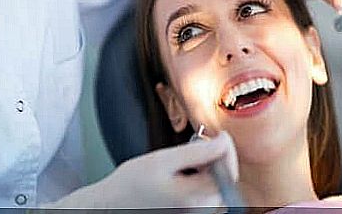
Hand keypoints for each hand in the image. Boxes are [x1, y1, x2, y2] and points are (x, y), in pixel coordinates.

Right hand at [48, 131, 238, 208]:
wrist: (112, 204)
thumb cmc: (131, 184)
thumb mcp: (164, 158)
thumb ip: (198, 151)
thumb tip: (224, 142)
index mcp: (195, 199)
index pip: (228, 170)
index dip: (225, 147)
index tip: (216, 135)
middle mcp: (199, 212)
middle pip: (225, 179)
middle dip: (216, 158)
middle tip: (197, 145)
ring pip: (217, 186)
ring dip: (209, 168)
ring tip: (187, 161)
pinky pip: (206, 194)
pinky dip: (201, 179)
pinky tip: (184, 174)